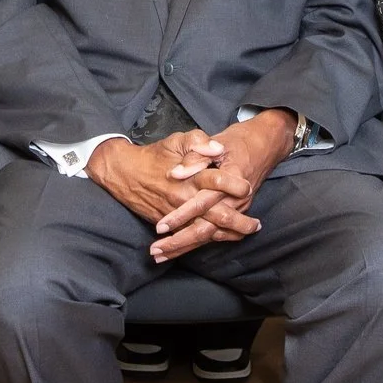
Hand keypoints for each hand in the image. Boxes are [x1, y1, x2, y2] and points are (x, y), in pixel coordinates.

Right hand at [86, 135, 256, 259]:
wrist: (126, 174)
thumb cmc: (156, 155)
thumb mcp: (177, 140)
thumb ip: (199, 142)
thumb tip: (218, 148)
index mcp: (190, 176)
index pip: (218, 181)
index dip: (235, 185)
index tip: (247, 187)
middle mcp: (185, 198)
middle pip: (217, 214)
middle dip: (239, 221)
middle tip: (256, 224)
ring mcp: (178, 215)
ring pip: (206, 231)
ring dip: (228, 235)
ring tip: (246, 234)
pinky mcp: (170, 224)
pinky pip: (191, 238)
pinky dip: (208, 242)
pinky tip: (224, 240)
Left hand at [152, 112, 295, 260]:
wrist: (265, 146)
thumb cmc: (237, 142)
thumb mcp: (217, 141)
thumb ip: (196, 155)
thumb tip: (176, 173)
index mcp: (227, 181)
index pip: (201, 203)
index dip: (181, 215)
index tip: (160, 226)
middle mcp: (234, 201)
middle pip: (205, 228)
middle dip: (180, 241)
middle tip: (156, 250)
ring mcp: (237, 210)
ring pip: (210, 236)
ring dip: (185, 247)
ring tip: (160, 257)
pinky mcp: (236, 214)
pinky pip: (217, 235)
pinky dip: (199, 245)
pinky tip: (180, 252)